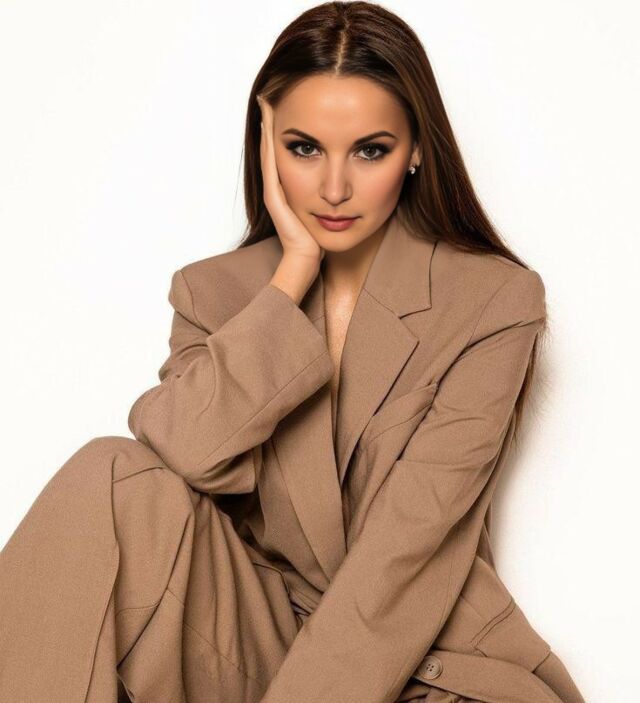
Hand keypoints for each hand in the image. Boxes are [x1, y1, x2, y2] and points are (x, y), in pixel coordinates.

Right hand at [257, 94, 324, 265]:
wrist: (306, 261)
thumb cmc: (318, 242)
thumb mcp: (328, 213)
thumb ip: (332, 198)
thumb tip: (347, 185)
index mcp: (291, 188)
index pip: (288, 153)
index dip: (287, 129)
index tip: (289, 105)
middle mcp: (278, 187)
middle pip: (274, 147)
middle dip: (273, 122)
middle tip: (272, 94)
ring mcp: (274, 191)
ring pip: (269, 151)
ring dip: (268, 126)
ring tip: (267, 101)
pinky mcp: (274, 196)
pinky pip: (271, 163)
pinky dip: (269, 142)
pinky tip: (270, 123)